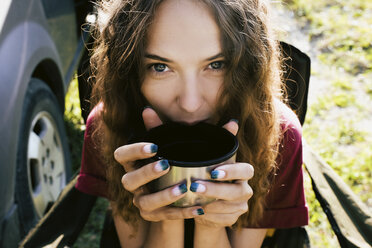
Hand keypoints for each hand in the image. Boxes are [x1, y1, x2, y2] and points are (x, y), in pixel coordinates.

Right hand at [114, 107, 202, 221]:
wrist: (176, 191)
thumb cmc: (171, 161)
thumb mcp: (169, 145)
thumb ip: (161, 129)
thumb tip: (147, 109)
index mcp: (133, 163)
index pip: (121, 155)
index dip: (133, 151)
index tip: (154, 147)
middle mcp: (133, 183)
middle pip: (129, 180)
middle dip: (146, 173)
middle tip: (166, 164)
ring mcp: (142, 201)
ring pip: (145, 202)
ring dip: (163, 195)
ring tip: (183, 187)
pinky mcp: (155, 216)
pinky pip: (165, 217)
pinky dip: (182, 213)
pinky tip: (198, 208)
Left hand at [192, 121, 253, 227]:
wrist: (205, 199)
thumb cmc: (208, 174)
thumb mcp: (212, 157)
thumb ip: (222, 139)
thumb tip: (233, 122)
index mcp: (243, 172)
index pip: (246, 170)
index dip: (232, 171)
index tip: (213, 171)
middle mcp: (245, 189)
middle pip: (239, 192)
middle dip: (217, 189)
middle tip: (195, 186)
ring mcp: (241, 206)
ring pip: (231, 208)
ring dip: (212, 204)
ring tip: (193, 200)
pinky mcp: (233, 220)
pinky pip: (225, 220)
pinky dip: (211, 217)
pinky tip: (198, 211)